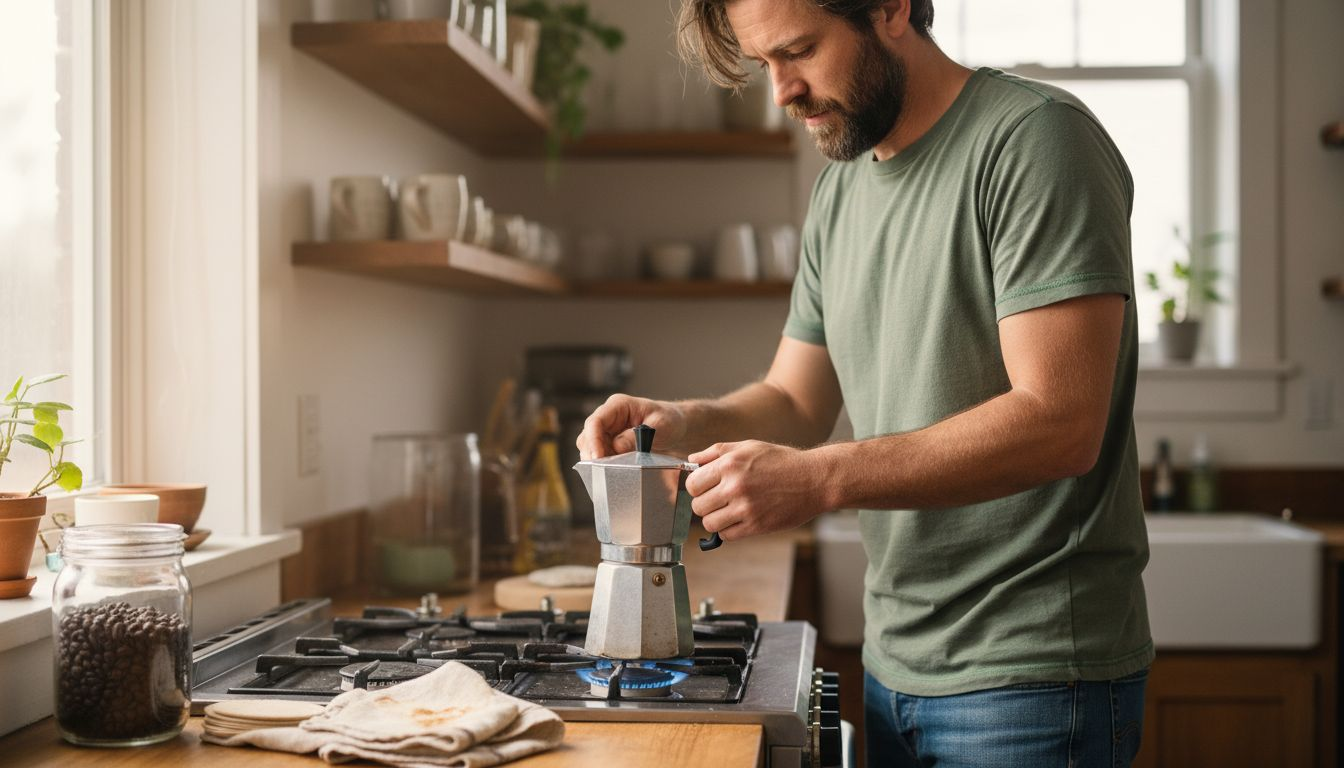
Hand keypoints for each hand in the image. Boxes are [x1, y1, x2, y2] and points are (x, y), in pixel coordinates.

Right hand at [577, 394, 688, 459]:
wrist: (675, 426)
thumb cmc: (669, 420)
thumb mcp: (660, 425)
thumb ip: (638, 435)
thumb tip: (616, 447)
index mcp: (618, 405)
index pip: (596, 421)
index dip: (593, 440)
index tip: (597, 458)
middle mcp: (609, 416)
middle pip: (588, 435)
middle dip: (592, 453)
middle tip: (603, 469)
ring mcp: (608, 430)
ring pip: (590, 447)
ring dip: (598, 461)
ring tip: (612, 470)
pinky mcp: (610, 443)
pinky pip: (600, 455)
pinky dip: (604, 464)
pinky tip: (614, 471)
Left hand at [685, 441, 830, 540]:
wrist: (813, 479)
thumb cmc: (781, 461)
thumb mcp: (748, 446)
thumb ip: (716, 452)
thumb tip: (691, 460)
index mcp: (730, 464)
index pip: (692, 484)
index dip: (697, 487)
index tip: (706, 488)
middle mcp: (735, 486)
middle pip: (697, 506)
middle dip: (704, 504)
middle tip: (718, 500)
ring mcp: (746, 508)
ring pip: (709, 523)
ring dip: (715, 519)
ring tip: (727, 511)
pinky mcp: (756, 525)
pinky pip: (727, 535)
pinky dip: (729, 530)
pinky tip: (739, 519)